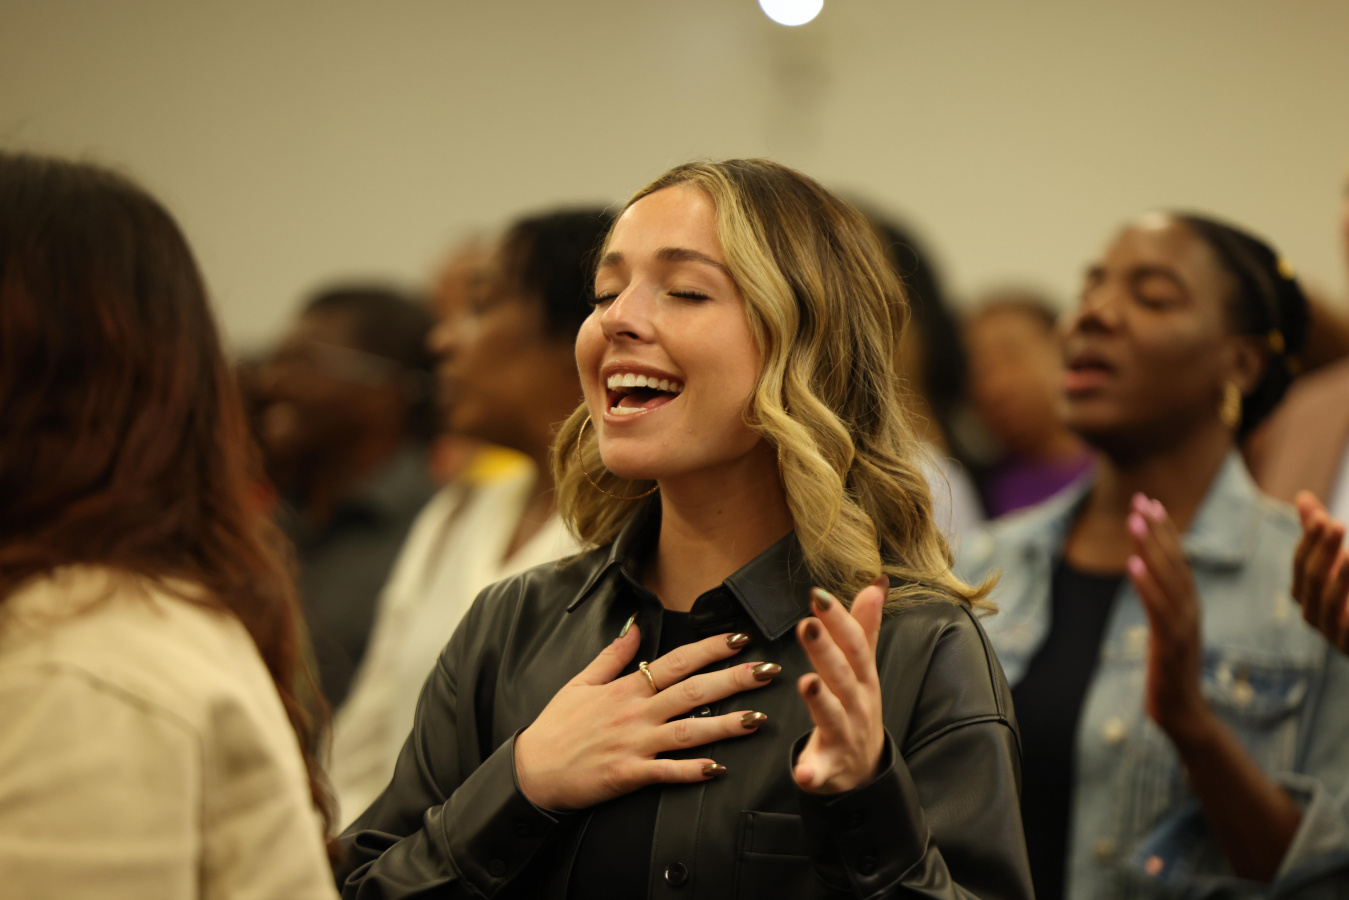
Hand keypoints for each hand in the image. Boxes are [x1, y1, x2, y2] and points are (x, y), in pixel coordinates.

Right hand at [514, 624, 776, 810]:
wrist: (532, 770)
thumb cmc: (557, 726)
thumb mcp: (580, 681)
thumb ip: (613, 655)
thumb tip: (636, 627)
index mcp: (626, 687)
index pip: (677, 661)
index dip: (711, 648)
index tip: (741, 638)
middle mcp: (635, 712)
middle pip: (693, 691)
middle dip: (734, 680)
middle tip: (768, 671)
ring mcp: (634, 744)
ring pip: (688, 731)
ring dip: (725, 725)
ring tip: (758, 719)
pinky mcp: (628, 774)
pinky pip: (666, 772)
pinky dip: (692, 771)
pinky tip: (718, 769)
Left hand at [792, 577, 887, 793]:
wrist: (865, 769)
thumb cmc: (859, 708)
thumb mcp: (864, 667)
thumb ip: (865, 627)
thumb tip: (876, 584)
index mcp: (863, 678)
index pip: (853, 644)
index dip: (837, 620)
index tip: (818, 595)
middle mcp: (856, 704)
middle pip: (841, 675)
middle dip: (825, 651)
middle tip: (807, 625)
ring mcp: (844, 736)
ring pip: (832, 716)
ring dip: (821, 701)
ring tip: (806, 683)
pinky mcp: (829, 767)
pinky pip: (821, 771)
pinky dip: (812, 772)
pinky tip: (802, 772)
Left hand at [1126, 493, 1209, 742]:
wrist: (1181, 711)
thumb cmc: (1168, 671)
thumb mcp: (1164, 630)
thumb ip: (1160, 603)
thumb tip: (1146, 575)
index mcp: (1188, 604)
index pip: (1178, 559)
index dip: (1165, 531)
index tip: (1149, 503)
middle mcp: (1190, 609)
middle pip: (1174, 562)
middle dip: (1157, 530)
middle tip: (1141, 500)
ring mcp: (1183, 626)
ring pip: (1168, 579)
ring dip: (1151, 548)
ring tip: (1135, 521)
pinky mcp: (1171, 644)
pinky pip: (1159, 609)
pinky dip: (1147, 586)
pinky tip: (1132, 565)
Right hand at [1292, 491, 1348, 653]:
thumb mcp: (1336, 562)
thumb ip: (1317, 534)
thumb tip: (1302, 496)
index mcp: (1304, 594)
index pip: (1300, 563)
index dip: (1310, 541)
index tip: (1324, 518)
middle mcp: (1313, 614)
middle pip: (1312, 579)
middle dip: (1324, 551)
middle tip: (1339, 524)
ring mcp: (1333, 633)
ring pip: (1329, 601)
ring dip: (1342, 575)